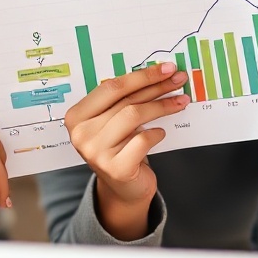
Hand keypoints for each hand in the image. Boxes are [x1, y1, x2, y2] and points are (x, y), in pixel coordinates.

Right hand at [65, 61, 188, 238]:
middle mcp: (82, 133)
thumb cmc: (120, 147)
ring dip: (162, 106)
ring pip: (134, 116)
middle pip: (126, 100)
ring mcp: (96, 152)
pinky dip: (156, 133)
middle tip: (179, 79)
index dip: (142, 75)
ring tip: (181, 101)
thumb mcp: (114, 122)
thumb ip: (124, 100)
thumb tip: (160, 74)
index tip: (166, 68)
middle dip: (157, 87)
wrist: (123, 188)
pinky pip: (142, 140)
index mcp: (77, 116)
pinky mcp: (116, 168)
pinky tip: (161, 133)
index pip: (112, 87)